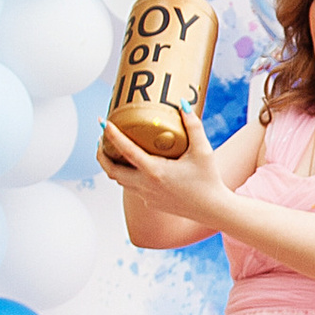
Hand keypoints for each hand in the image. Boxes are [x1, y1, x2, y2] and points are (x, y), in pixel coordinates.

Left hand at [99, 108, 228, 222]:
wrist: (213, 210)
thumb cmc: (208, 180)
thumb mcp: (203, 151)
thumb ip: (193, 126)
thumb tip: (183, 104)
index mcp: (155, 172)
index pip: (125, 151)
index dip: (112, 135)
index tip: (103, 122)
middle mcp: (146, 186)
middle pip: (111, 170)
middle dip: (102, 154)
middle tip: (102, 137)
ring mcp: (146, 197)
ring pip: (120, 180)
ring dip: (113, 165)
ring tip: (114, 149)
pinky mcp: (151, 203)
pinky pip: (132, 187)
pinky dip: (127, 175)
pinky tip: (135, 165)